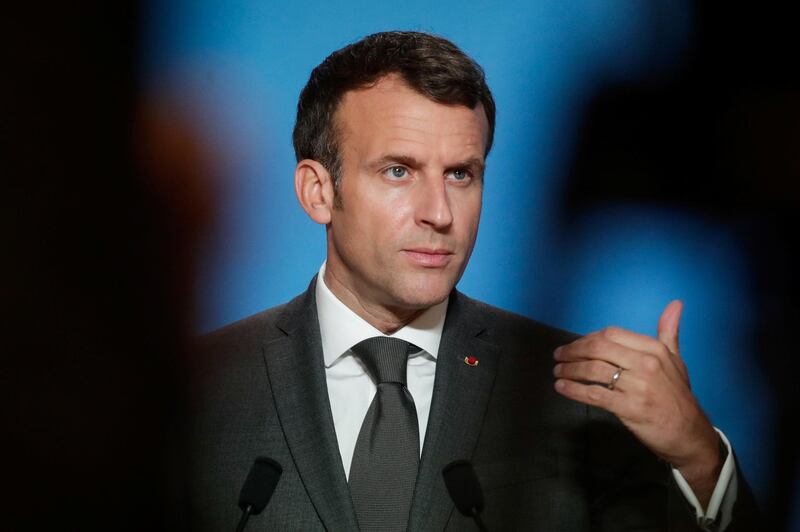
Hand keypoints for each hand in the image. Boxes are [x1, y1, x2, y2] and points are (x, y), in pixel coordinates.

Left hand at [553, 301, 722, 506]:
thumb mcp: (676, 361)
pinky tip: (562, 387)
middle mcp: (646, 364)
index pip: (611, 334)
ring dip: (569, 370)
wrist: (690, 433)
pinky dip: (573, 389)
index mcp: (654, 349)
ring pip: (593, 370)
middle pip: (598, 349)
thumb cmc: (678, 396)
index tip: (576, 345)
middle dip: (573, 351)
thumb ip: (669, 332)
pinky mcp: (629, 407)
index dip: (587, 338)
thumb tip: (675, 303)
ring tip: (557, 371)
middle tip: (558, 356)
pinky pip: (594, 394)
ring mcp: (637, 386)